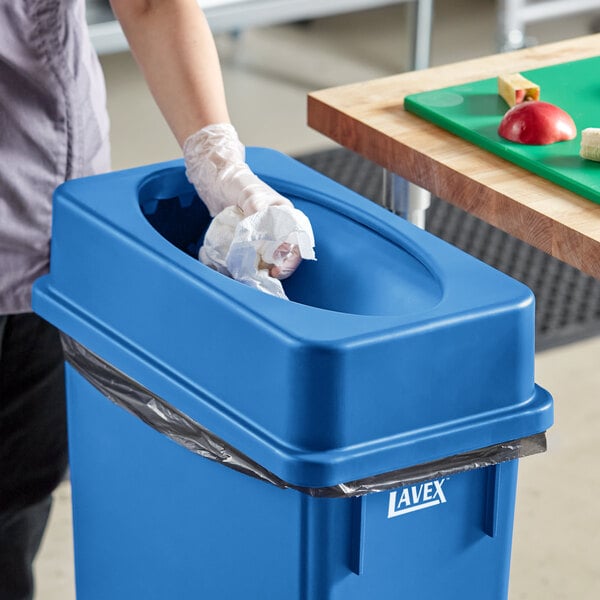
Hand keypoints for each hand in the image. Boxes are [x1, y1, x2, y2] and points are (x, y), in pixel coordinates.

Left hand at [184, 123, 315, 295]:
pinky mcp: (248, 237)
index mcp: (284, 214)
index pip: (297, 239)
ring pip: (271, 255)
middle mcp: (277, 225)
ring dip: (267, 267)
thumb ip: (257, 212)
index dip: (291, 256)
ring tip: (259, 275)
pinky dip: (253, 263)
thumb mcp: (251, 195)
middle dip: (281, 266)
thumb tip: (260, 238)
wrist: (216, 178)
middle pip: (287, 251)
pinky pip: (255, 254)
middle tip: (270, 275)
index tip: (278, 267)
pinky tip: (247, 270)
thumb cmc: (237, 181)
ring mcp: (262, 232)